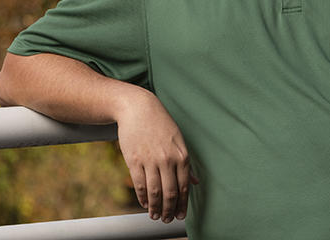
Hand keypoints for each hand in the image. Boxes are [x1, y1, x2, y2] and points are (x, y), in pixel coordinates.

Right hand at [115, 90, 198, 222]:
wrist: (138, 109)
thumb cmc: (160, 124)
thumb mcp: (178, 139)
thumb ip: (185, 163)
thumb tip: (195, 182)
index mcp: (181, 154)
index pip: (184, 186)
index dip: (182, 204)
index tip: (181, 215)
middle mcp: (167, 159)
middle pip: (170, 193)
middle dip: (169, 210)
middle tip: (168, 220)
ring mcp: (150, 160)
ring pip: (154, 192)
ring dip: (155, 208)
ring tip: (156, 216)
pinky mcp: (134, 161)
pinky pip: (140, 185)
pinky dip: (142, 198)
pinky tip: (144, 203)